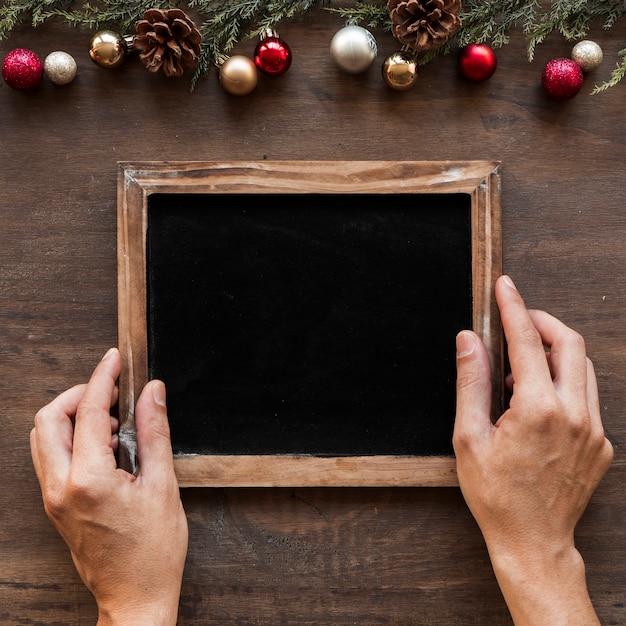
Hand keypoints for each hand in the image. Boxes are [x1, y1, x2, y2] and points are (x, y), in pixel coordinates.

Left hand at [30, 348, 187, 625]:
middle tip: (111, 390)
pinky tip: (107, 445)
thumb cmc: (153, 551)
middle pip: (49, 419)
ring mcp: (53, 499)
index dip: (103, 378)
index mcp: (89, 480)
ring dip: (73, 417)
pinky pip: (51, 457)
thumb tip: (152, 393)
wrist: (135, 596)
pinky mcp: (56, 506)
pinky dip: (72, 438)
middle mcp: (61, 488)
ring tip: (114, 421)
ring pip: (44, 437)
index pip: (89, 412)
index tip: (114, 359)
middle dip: (78, 394)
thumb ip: (155, 431)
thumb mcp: (163, 485)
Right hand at [453, 275, 612, 625]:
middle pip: (569, 343)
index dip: (513, 307)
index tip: (506, 286)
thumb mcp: (469, 437)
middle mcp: (574, 414)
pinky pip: (587, 395)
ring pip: (583, 366)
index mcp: (537, 410)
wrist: (533, 541)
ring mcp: (594, 430)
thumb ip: (471, 382)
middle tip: (517, 319)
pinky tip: (536, 401)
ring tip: (520, 370)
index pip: (526, 341)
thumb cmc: (495, 494)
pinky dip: (563, 382)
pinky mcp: (602, 443)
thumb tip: (469, 340)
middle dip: (543, 321)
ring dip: (554, 352)